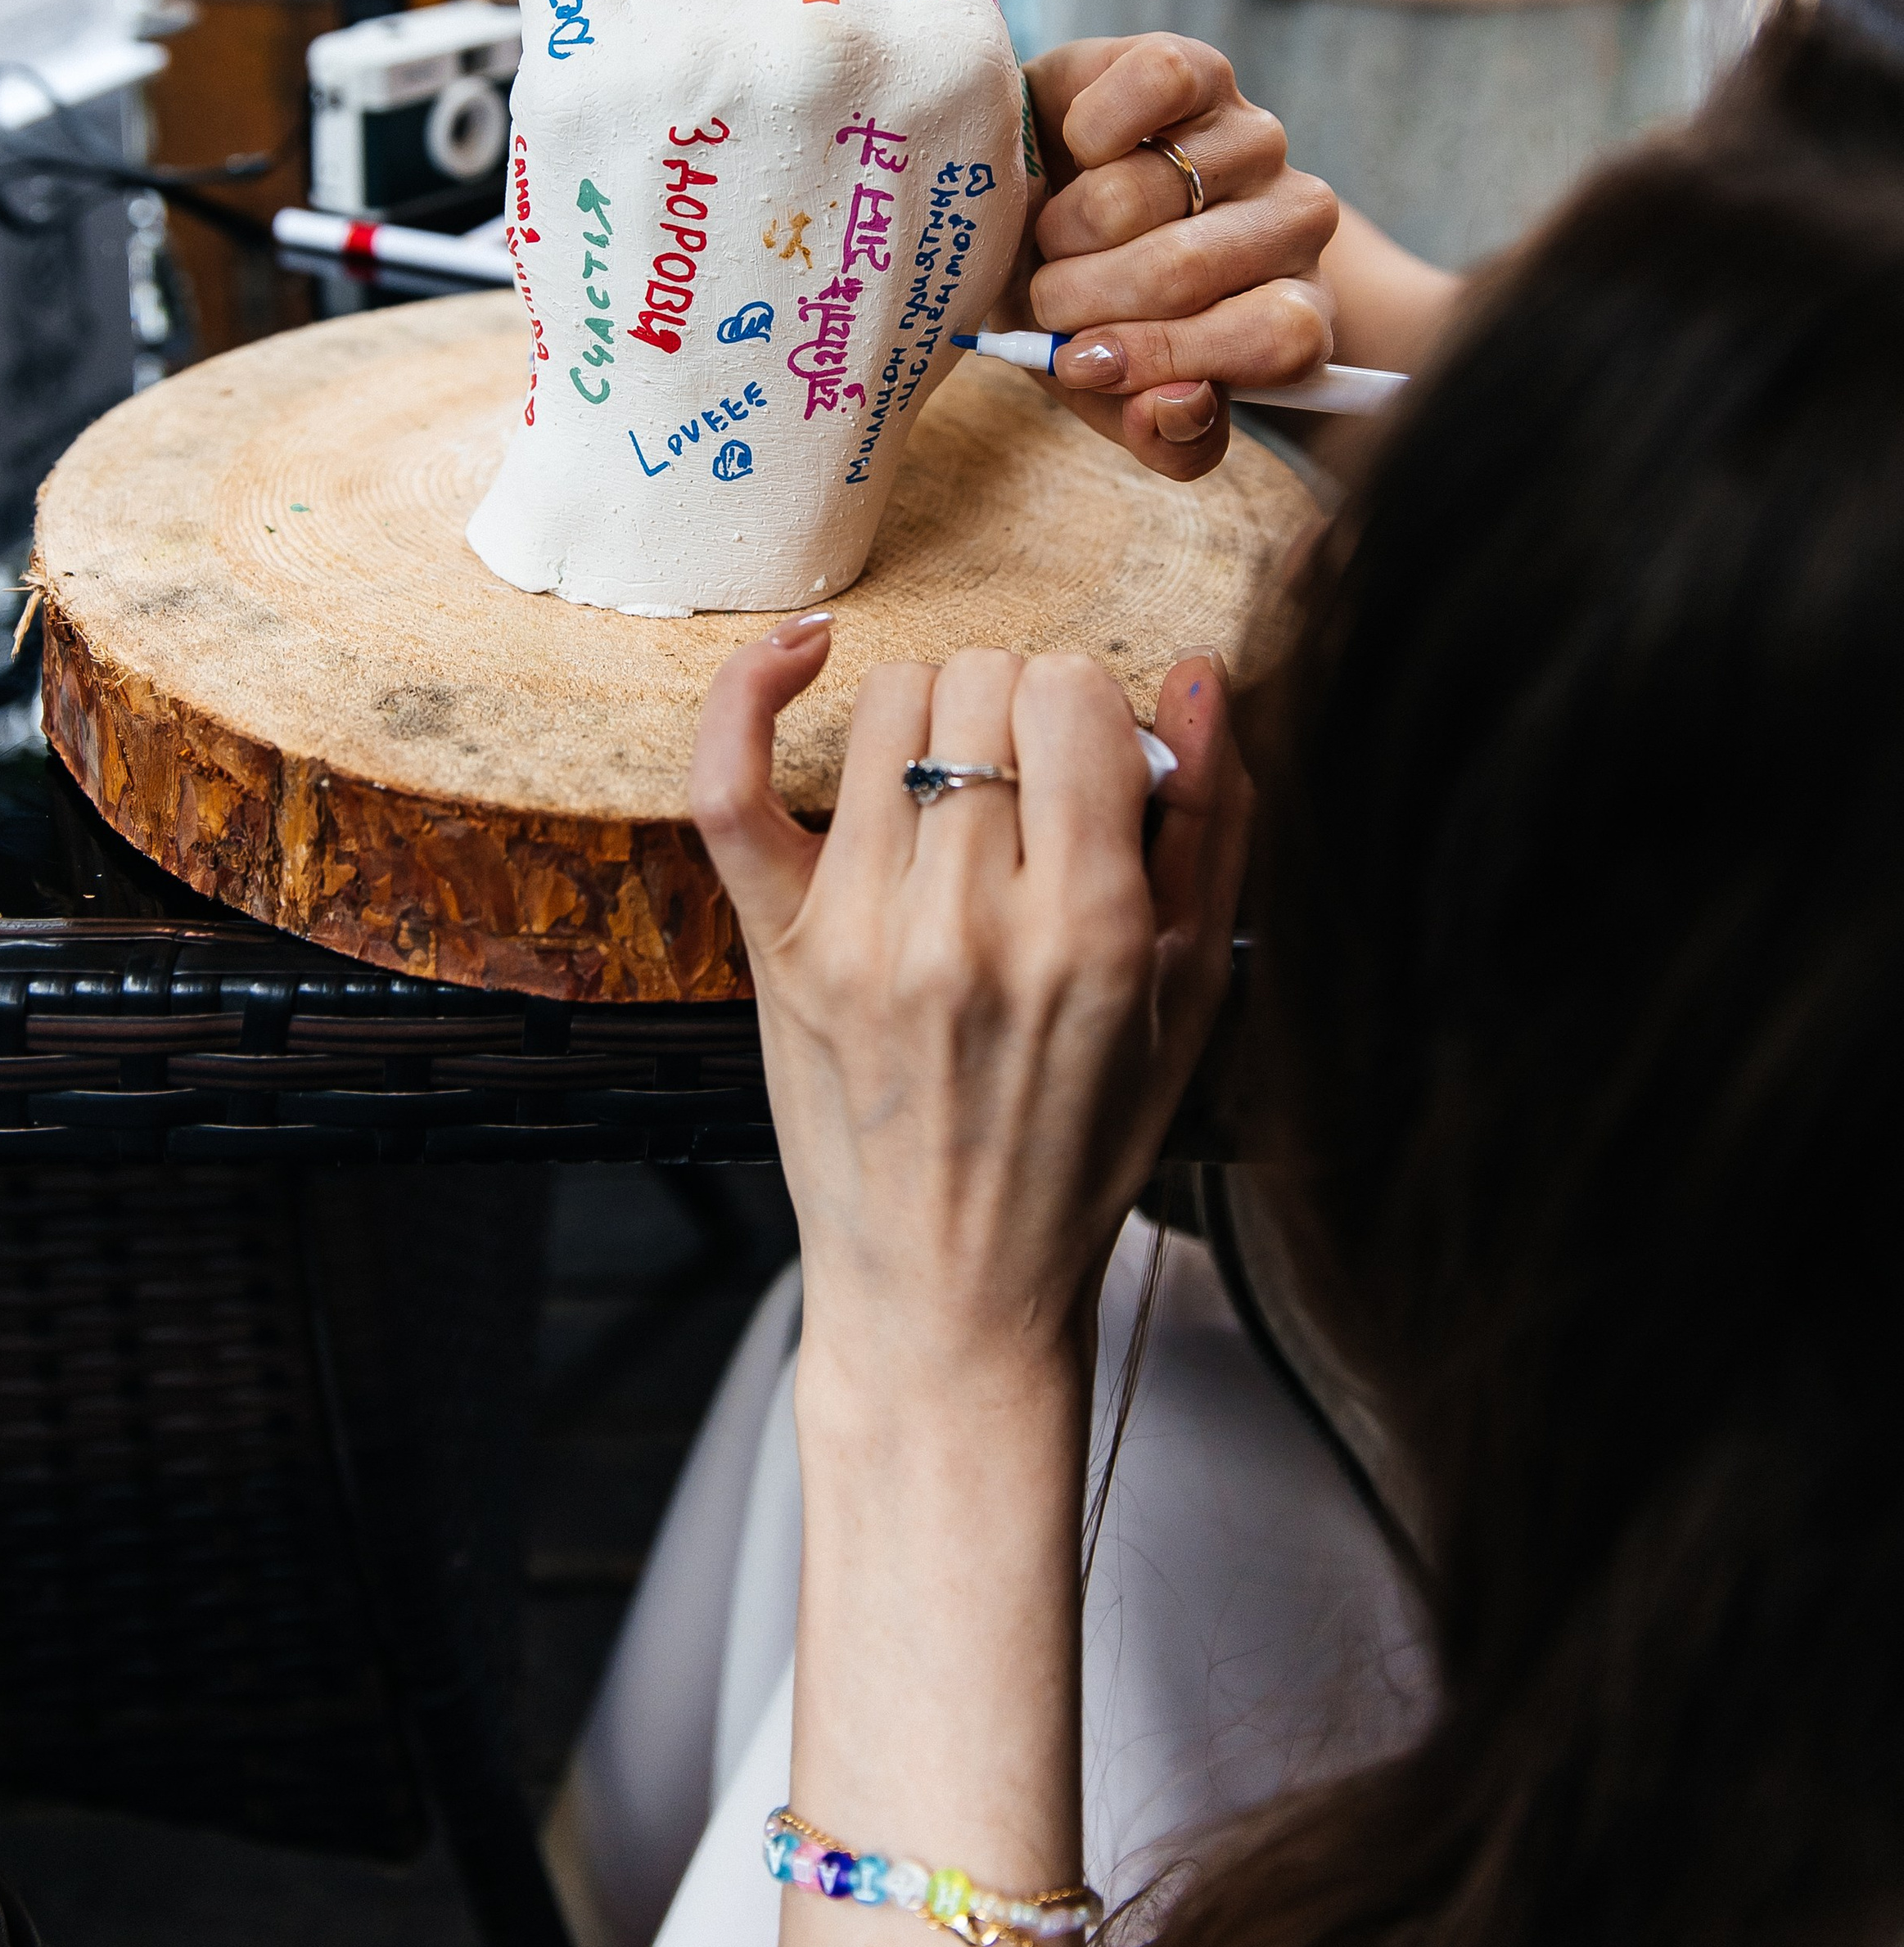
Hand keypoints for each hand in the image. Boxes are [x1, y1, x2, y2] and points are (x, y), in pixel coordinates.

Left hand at [472, 0, 1025, 612]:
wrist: (712, 451)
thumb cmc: (847, 332)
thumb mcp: (972, 205)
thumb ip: (973, 58)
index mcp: (940, 60)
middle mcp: (823, 39)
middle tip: (748, 14)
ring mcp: (692, 52)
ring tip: (680, 29)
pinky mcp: (580, 78)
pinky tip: (618, 41)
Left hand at [691, 622, 1250, 1395]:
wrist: (954, 1293)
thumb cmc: (1084, 1144)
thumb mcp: (1195, 996)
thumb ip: (1215, 826)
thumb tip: (1195, 674)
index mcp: (1092, 931)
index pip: (1074, 697)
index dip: (1090, 706)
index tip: (1092, 764)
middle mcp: (970, 923)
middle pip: (984, 686)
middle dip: (1020, 707)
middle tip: (1028, 788)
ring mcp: (859, 933)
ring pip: (890, 703)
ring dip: (933, 711)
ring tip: (955, 783)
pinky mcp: (776, 948)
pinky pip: (731, 781)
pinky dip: (751, 693)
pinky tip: (802, 654)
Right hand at [1016, 33, 1338, 481]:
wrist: (1040, 206)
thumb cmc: (1089, 311)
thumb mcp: (1115, 394)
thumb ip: (1162, 434)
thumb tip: (1178, 405)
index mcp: (1296, 312)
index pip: (1280, 337)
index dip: (1170, 355)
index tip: (1083, 364)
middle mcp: (1297, 221)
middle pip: (1186, 270)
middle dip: (1081, 296)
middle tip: (1049, 297)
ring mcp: (1255, 139)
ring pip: (1140, 192)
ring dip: (1065, 225)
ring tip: (1056, 232)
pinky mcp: (1204, 70)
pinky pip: (1158, 83)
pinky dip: (1094, 123)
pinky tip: (1079, 146)